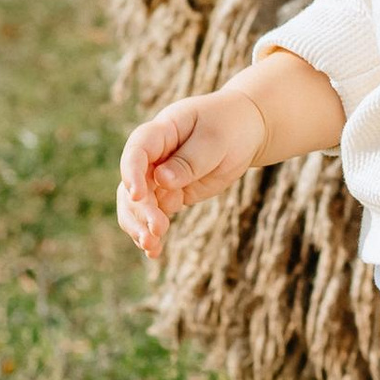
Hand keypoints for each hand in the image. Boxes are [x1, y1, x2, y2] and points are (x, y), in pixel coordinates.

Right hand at [117, 87, 266, 257]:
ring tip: (152, 246)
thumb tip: (162, 180)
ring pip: (138, 204)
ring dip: (141, 225)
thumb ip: (190, 160)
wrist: (246, 131)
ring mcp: (159, 176)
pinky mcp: (170, 193)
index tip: (137, 195)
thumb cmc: (231, 127)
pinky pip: (155, 214)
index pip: (138, 151)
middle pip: (135, 184)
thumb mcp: (216, 139)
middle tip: (156, 230)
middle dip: (141, 209)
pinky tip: (154, 252)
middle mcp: (153, 156)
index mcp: (161, 131)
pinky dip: (152, 232)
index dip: (132, 173)